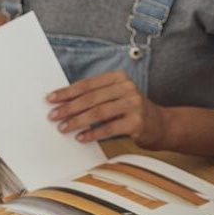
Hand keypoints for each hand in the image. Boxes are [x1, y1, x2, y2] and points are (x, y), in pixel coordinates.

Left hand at [47, 70, 161, 146]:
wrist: (162, 125)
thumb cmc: (132, 111)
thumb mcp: (116, 97)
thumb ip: (95, 97)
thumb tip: (64, 104)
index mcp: (119, 77)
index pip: (87, 84)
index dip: (67, 92)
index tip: (51, 99)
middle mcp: (127, 87)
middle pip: (91, 98)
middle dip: (69, 107)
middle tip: (53, 115)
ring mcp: (134, 104)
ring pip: (98, 112)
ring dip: (78, 121)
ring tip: (63, 128)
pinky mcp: (138, 122)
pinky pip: (110, 128)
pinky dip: (93, 133)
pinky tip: (81, 138)